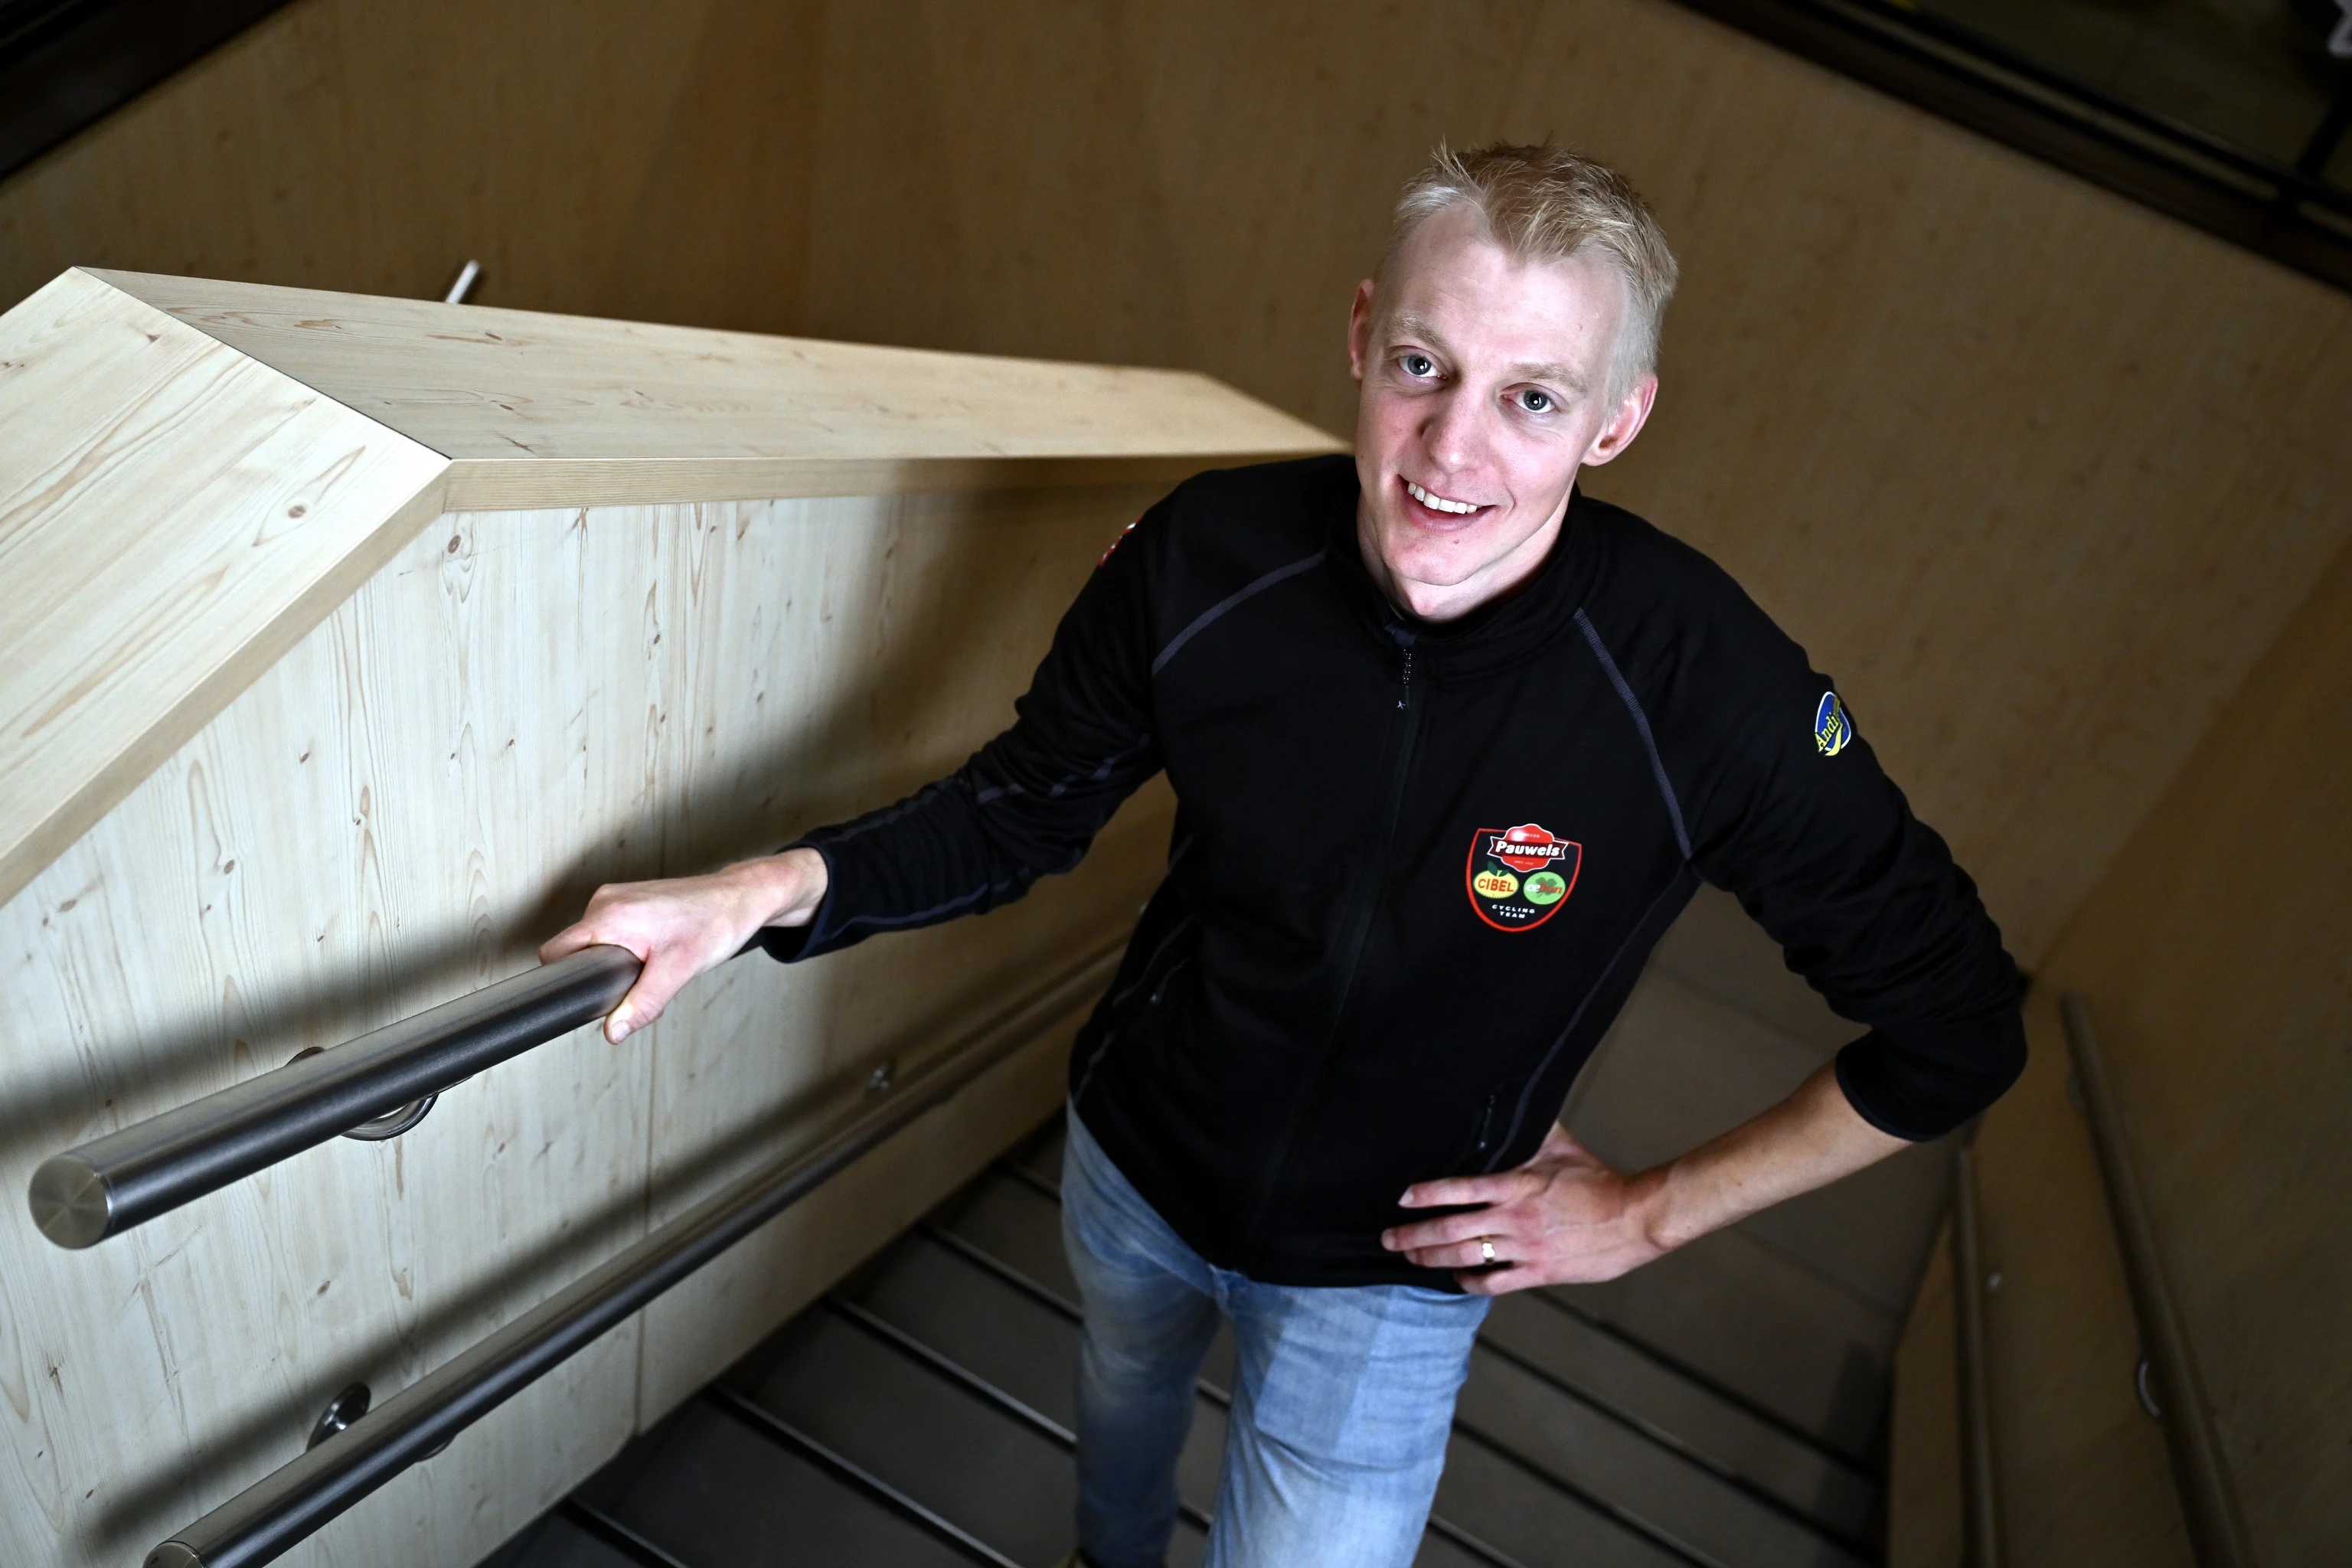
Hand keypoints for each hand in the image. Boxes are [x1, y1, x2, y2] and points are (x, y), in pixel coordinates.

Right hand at [539, 848, 827, 1041]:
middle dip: (599, 978)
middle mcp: (606, 901)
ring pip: (596, 945)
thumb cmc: (715, 923)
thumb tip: (612, 1032)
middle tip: (635, 987)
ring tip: (654, 969)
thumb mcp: (677, 971)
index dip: (562, 981)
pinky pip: (612, 934)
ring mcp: (617, 899)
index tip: (580, 999)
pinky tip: (656, 958)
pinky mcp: (630, 903)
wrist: (741, 898)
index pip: (556, 952)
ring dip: (616, 967)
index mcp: (608, 915)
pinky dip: (628, 952)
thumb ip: (641, 1004)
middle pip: (575, 953)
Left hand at [1379, 1124, 1666, 1295]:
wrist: (1634, 1218)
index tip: (1402, 1198)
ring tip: (1411, 1257)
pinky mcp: (1539, 1272)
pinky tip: (1455, 1278)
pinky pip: (1495, 1282)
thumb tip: (1511, 1104)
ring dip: (1432, 1259)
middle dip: (1415, 1236)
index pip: (1460, 1189)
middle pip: (1452, 1230)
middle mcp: (1514, 1219)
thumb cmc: (1599, 1182)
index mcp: (1517, 1185)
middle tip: (1390, 1238)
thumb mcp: (1561, 1147)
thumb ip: (1531, 1131)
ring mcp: (1525, 1248)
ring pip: (1466, 1257)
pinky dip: (1470, 1282)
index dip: (1427, 1194)